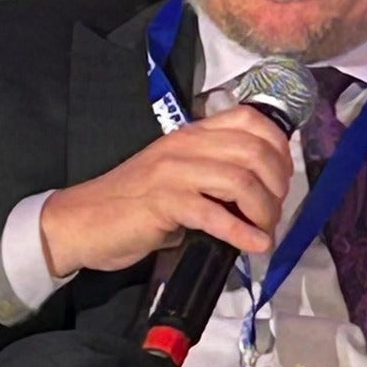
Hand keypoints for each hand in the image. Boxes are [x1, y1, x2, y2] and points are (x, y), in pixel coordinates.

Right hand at [39, 107, 293, 277]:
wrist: (84, 221)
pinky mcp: (163, 202)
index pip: (251, 120)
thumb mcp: (178, 179)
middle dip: (277, 187)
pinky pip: (214, 214)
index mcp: (192, 134)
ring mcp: (174, 172)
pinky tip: (253, 246)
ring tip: (264, 233)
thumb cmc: (132, 206)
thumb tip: (256, 198)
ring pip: (240, 181)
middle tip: (274, 214)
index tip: (282, 180)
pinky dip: (241, 233)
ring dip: (263, 212)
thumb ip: (213, 179)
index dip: (279, 148)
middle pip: (254, 152)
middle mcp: (186, 145)